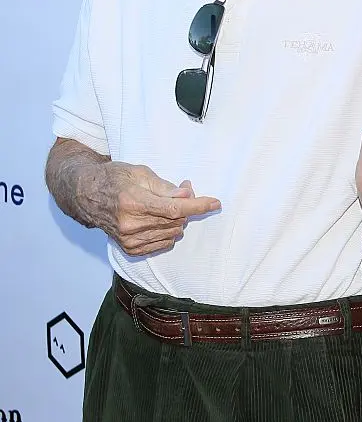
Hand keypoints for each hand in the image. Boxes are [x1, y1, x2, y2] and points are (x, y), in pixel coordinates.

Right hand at [85, 161, 220, 254]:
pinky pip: (163, 243)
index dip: (198, 206)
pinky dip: (167, 232)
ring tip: (163, 204)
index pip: (174, 208)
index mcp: (133, 202)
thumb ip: (165, 186)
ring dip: (176, 219)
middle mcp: (130, 224)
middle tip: (181, 191)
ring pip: (172, 233)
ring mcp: (129, 239)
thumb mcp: (139, 172)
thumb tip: (187, 195)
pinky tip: (157, 220)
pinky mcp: (129, 249)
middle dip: (186, 206)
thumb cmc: (113, 178)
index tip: (215, 203)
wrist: (86, 196)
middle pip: (176, 220)